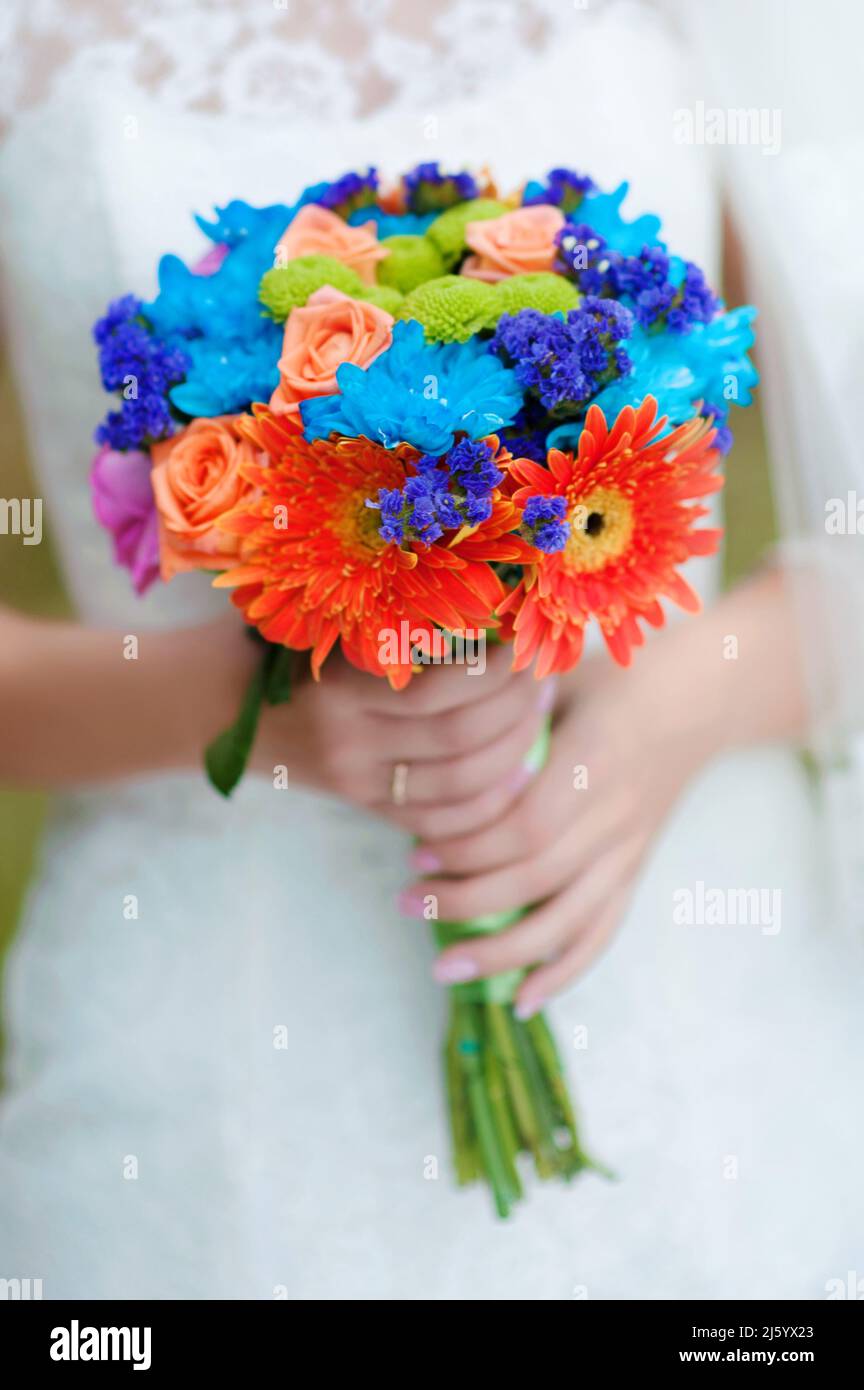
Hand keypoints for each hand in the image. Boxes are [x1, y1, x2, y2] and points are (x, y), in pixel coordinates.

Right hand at [253, 641, 556, 838]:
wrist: (211, 703)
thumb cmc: (281, 642)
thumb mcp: (329, 623)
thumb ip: (399, 626)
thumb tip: (497, 613)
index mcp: (343, 684)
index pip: (444, 687)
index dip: (499, 671)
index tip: (527, 644)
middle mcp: (348, 739)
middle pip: (462, 737)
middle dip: (518, 710)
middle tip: (543, 681)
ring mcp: (355, 779)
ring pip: (461, 784)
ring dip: (515, 753)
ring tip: (537, 719)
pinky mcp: (360, 803)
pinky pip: (440, 819)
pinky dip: (486, 802)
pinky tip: (514, 774)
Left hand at [403, 635, 724, 1014]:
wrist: (696, 699)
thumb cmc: (607, 680)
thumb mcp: (557, 676)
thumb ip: (503, 711)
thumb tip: (430, 736)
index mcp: (592, 759)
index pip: (528, 825)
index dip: (471, 847)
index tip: (418, 851)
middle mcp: (617, 812)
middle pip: (539, 878)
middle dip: (466, 903)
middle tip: (406, 904)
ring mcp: (630, 849)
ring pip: (569, 919)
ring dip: (504, 953)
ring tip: (444, 968)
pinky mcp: (635, 871)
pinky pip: (604, 932)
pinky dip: (565, 971)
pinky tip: (522, 1000)